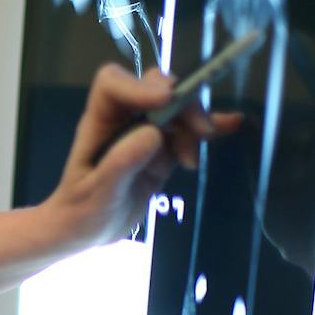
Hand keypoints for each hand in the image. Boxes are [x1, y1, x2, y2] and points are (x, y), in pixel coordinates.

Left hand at [42, 63, 242, 251]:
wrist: (87, 229)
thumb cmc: (81, 213)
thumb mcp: (97, 195)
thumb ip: (120, 164)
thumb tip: (153, 133)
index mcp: (97, 124)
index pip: (112, 85)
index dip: (140, 85)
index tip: (166, 100)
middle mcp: (121, 121)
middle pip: (154, 87)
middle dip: (182, 103)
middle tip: (202, 132)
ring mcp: (144, 133)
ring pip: (176, 108)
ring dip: (194, 125)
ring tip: (191, 163)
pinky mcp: (163, 149)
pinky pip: (187, 131)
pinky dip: (210, 126)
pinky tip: (232, 123)